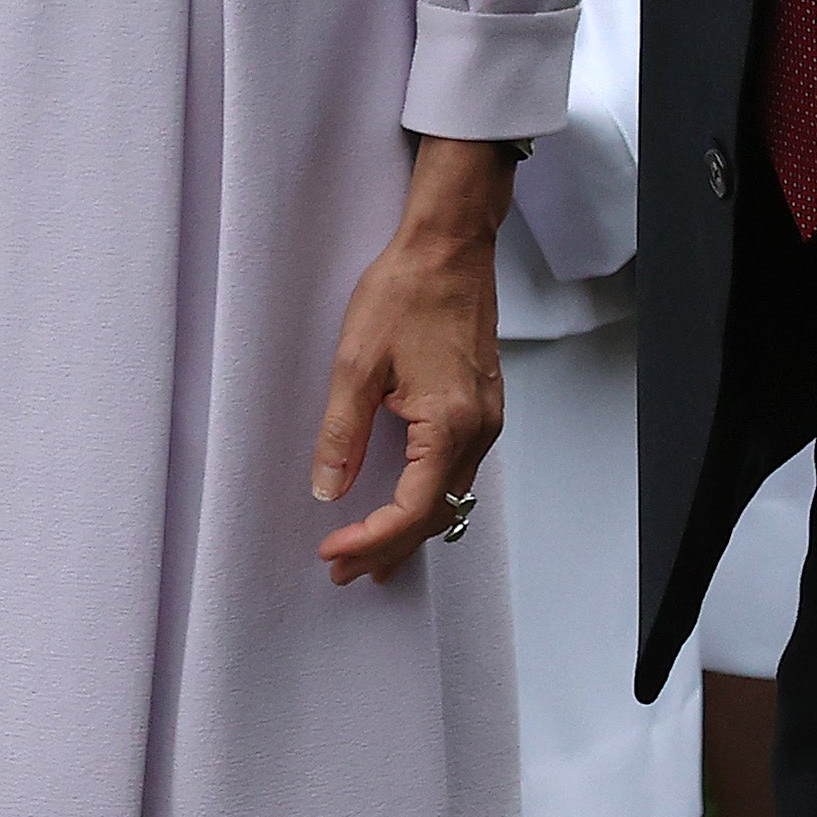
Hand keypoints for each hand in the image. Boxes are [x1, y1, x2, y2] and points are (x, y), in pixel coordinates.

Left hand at [312, 138, 517, 586]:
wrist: (449, 246)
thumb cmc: (405, 291)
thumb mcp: (356, 362)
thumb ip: (341, 434)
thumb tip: (329, 491)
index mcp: (450, 424)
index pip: (411, 510)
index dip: (370, 540)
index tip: (332, 551)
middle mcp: (478, 431)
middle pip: (437, 515)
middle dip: (388, 548)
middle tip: (342, 569)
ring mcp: (487, 419)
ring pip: (452, 498)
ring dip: (410, 529)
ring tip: (368, 553)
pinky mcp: (483, 406)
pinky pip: (459, 472)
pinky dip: (429, 498)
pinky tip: (404, 503)